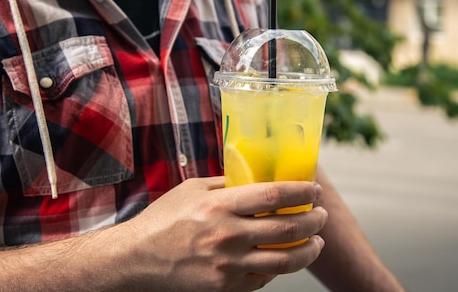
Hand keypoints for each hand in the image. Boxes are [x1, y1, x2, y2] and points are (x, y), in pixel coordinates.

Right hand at [114, 177, 327, 290]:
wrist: (136, 260)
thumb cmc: (163, 220)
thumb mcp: (192, 190)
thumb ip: (226, 184)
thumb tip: (258, 177)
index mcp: (219, 205)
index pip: (275, 196)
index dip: (302, 192)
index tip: (315, 190)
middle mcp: (227, 236)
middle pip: (288, 229)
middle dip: (315, 220)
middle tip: (321, 214)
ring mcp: (228, 266)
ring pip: (286, 261)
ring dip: (310, 249)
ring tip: (317, 241)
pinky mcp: (226, 288)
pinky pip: (265, 278)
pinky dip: (281, 268)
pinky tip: (285, 257)